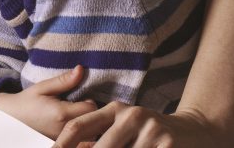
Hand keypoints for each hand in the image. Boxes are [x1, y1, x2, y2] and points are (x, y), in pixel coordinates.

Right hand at [0, 66, 96, 138]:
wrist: (11, 118)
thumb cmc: (27, 101)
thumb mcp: (43, 87)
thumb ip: (64, 81)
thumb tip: (81, 70)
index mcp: (62, 114)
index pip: (92, 108)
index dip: (90, 101)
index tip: (82, 98)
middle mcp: (65, 129)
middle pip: (94, 123)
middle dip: (92, 114)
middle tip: (82, 106)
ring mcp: (63, 138)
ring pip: (90, 134)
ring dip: (88, 124)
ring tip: (78, 115)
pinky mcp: (61, 143)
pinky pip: (82, 140)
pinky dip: (82, 133)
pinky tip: (73, 125)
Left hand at [53, 101, 222, 147]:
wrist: (192, 131)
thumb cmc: (147, 132)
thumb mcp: (122, 127)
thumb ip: (99, 135)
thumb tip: (68, 146)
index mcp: (113, 109)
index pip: (77, 127)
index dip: (61, 145)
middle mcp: (130, 115)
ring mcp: (151, 130)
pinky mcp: (167, 145)